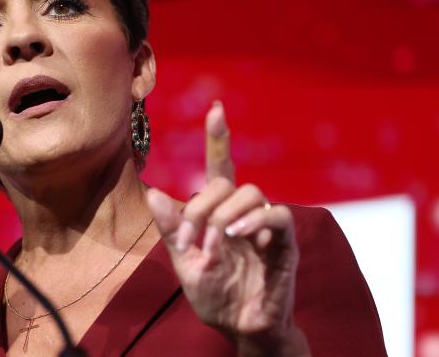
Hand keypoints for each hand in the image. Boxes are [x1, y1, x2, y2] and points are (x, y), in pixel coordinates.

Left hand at [146, 101, 310, 355]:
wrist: (238, 327)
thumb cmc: (214, 294)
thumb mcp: (184, 262)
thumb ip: (172, 230)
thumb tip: (153, 193)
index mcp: (220, 212)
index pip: (220, 168)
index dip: (218, 139)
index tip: (215, 109)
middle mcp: (244, 213)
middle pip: (227, 182)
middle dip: (201, 207)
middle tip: (190, 241)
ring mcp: (266, 227)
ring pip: (252, 193)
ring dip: (224, 216)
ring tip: (214, 244)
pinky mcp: (285, 245)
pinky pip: (278, 216)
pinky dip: (256, 221)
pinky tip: (237, 235)